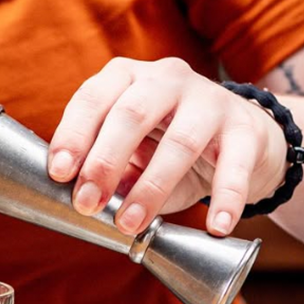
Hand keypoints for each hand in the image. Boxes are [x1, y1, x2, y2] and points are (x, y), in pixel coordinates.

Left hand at [47, 57, 287, 236]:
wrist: (241, 137)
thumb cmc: (166, 143)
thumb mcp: (130, 149)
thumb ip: (107, 168)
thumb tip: (84, 199)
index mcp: (126, 77)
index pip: (92, 99)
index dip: (72, 135)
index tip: (59, 173)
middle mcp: (166, 79)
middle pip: (131, 114)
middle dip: (104, 162)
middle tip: (87, 204)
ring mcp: (209, 99)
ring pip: (180, 141)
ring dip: (152, 188)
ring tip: (131, 224)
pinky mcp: (245, 128)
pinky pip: (236, 164)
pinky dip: (226, 198)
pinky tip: (216, 226)